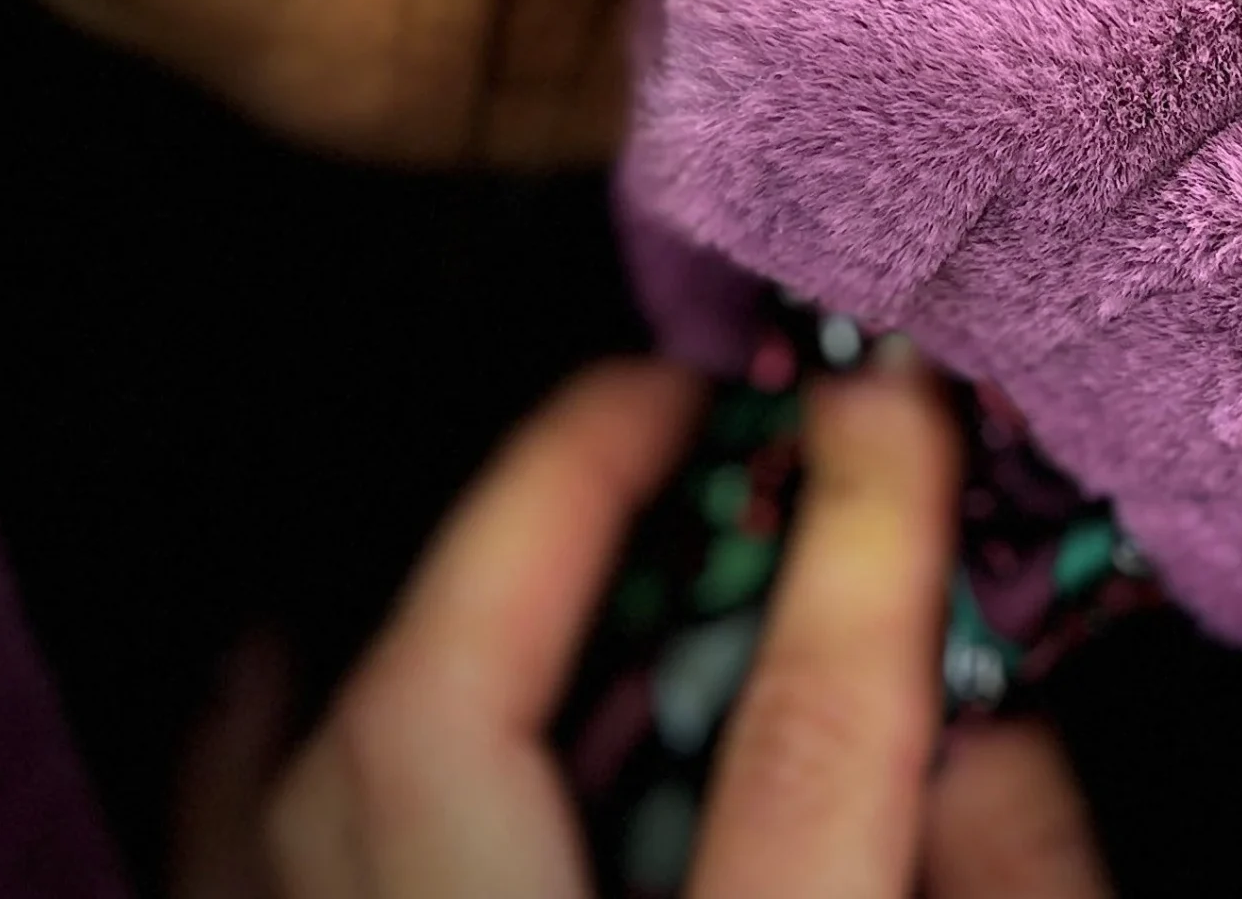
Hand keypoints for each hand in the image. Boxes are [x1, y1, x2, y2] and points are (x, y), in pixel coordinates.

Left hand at [170, 355, 1111, 898]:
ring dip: (398, 611)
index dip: (857, 543)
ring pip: (285, 800)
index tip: (891, 392)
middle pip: (444, 734)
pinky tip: (274, 675)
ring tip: (522, 498)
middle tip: (663, 401)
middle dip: (548, 514)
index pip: (792, 758)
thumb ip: (1025, 889)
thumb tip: (984, 683)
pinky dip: (241, 766)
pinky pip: (216, 877)